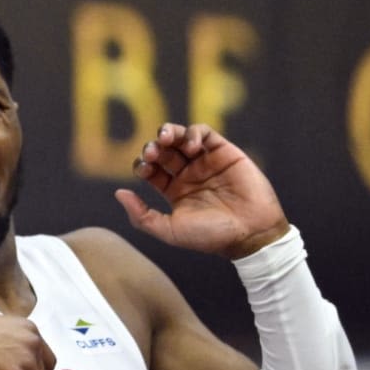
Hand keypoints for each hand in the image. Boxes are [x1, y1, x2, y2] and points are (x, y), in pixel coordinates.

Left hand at [116, 122, 289, 259]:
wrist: (250, 232)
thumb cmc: (211, 236)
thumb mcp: (170, 231)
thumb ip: (141, 216)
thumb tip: (119, 193)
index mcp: (174, 191)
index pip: (151, 169)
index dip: (143, 164)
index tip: (144, 169)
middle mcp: (188, 175)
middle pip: (163, 150)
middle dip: (154, 147)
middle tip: (153, 152)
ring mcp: (206, 162)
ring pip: (181, 137)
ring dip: (170, 133)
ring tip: (166, 138)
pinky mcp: (225, 152)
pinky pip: (205, 133)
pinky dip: (193, 133)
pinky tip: (191, 146)